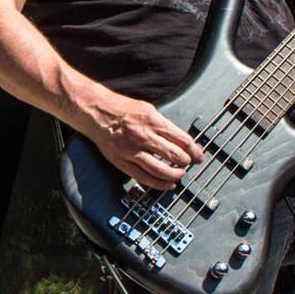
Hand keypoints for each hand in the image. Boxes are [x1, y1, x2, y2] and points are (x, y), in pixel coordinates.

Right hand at [84, 90, 204, 189]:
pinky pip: (144, 178)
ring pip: (161, 170)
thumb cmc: (121, 109)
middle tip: (188, 164)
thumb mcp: (147, 109)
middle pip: (175, 156)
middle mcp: (143, 136)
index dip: (195, 151)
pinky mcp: (121, 161)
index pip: (182, 140)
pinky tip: (166, 184)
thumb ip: (164, 125)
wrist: (96, 112)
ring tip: (179, 174)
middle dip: (186, 162)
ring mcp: (131, 150)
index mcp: (152, 121)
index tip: (198, 156)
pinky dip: (159, 184)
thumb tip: (182, 141)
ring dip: (175, 175)